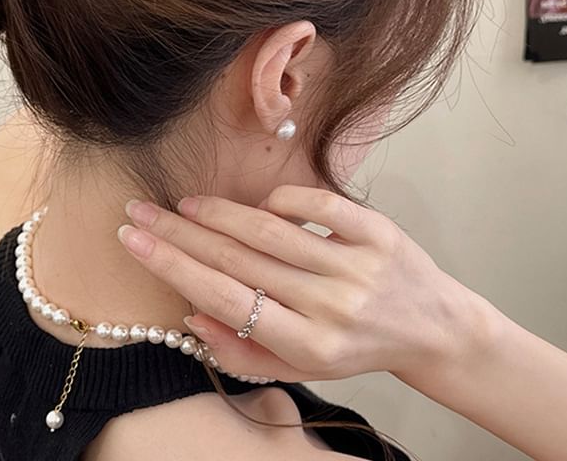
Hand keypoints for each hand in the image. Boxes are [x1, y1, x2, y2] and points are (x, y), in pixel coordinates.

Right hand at [119, 185, 482, 383]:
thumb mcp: (299, 368)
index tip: (134, 240)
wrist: (432, 329)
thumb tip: (190, 311)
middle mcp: (330, 305)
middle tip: (141, 212)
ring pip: (269, 230)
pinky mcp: (377, 231)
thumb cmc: (354, 349)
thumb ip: (241, 350)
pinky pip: (315, 203)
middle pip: (237, 259)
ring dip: (218, 212)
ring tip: (186, 205)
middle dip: (179, 231)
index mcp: (308, 345)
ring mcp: (356, 264)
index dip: (172, 265)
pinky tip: (257, 205)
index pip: (224, 298)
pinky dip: (278, 199)